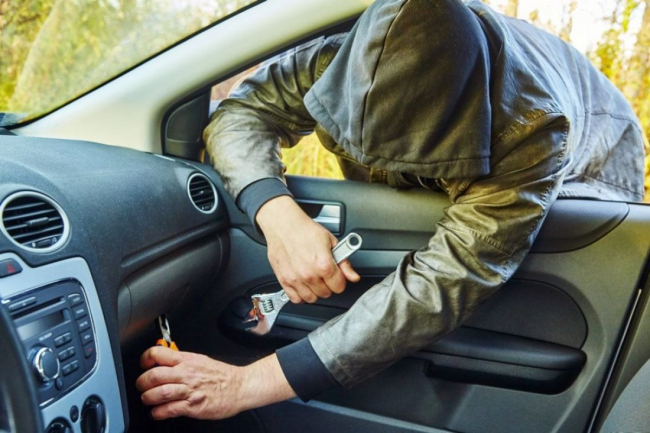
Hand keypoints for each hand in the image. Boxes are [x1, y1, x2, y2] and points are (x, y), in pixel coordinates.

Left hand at [136, 347, 294, 419]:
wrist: (240, 387)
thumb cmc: (221, 375)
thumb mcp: (200, 360)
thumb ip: (181, 361)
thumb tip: (163, 361)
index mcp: (187, 360)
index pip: (158, 354)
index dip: (146, 359)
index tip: (144, 365)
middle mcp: (186, 374)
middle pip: (154, 375)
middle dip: (142, 382)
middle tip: (142, 386)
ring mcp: (190, 390)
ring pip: (159, 393)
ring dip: (148, 398)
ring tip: (148, 400)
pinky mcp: (193, 406)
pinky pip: (169, 410)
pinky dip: (158, 413)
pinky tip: (157, 412)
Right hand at [256, 196, 359, 302]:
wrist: (284, 224)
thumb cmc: (305, 230)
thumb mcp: (331, 242)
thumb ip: (344, 263)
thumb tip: (353, 277)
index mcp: (324, 265)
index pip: (339, 287)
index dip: (340, 280)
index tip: (336, 275)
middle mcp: (309, 274)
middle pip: (326, 293)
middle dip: (328, 285)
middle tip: (324, 274)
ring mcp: (295, 279)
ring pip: (311, 299)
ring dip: (315, 291)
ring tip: (314, 280)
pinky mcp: (284, 280)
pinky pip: (295, 299)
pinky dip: (300, 295)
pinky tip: (303, 286)